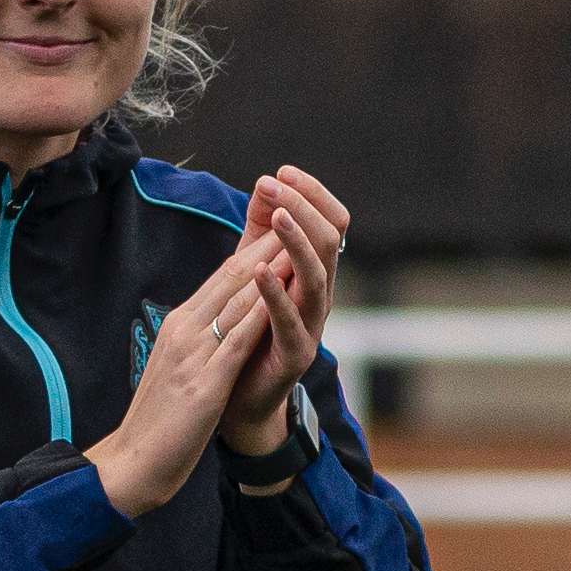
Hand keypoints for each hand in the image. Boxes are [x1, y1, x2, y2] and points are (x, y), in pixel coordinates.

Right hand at [86, 237, 287, 517]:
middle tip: (296, 210)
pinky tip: (280, 293)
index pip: (221, 278)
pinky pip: (236, 339)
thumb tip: (219, 322)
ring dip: (269, 265)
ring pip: (235, 298)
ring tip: (298, 237)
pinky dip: (259, 310)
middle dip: (265, 242)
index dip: (253, 247)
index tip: (281, 224)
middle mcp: (184, 330)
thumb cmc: (158, 422)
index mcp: (180, 327)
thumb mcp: (180, 368)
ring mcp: (192, 354)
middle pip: (229, 276)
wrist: (131, 463)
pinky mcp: (203, 383)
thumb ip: (198, 341)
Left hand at [217, 167, 347, 456]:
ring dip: (296, 241)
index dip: (310, 194)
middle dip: (303, 206)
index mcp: (312, 272)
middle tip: (275, 184)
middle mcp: (320, 295)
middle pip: (330, 240)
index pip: (330, 222)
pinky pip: (290, 319)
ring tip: (277, 214)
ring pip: (317, 275)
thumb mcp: (253, 273)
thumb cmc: (248, 331)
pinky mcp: (295, 354)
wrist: (240, 398)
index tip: (281, 172)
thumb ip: (260, 232)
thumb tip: (266, 182)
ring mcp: (311, 325)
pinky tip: (258, 269)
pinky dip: (275, 292)